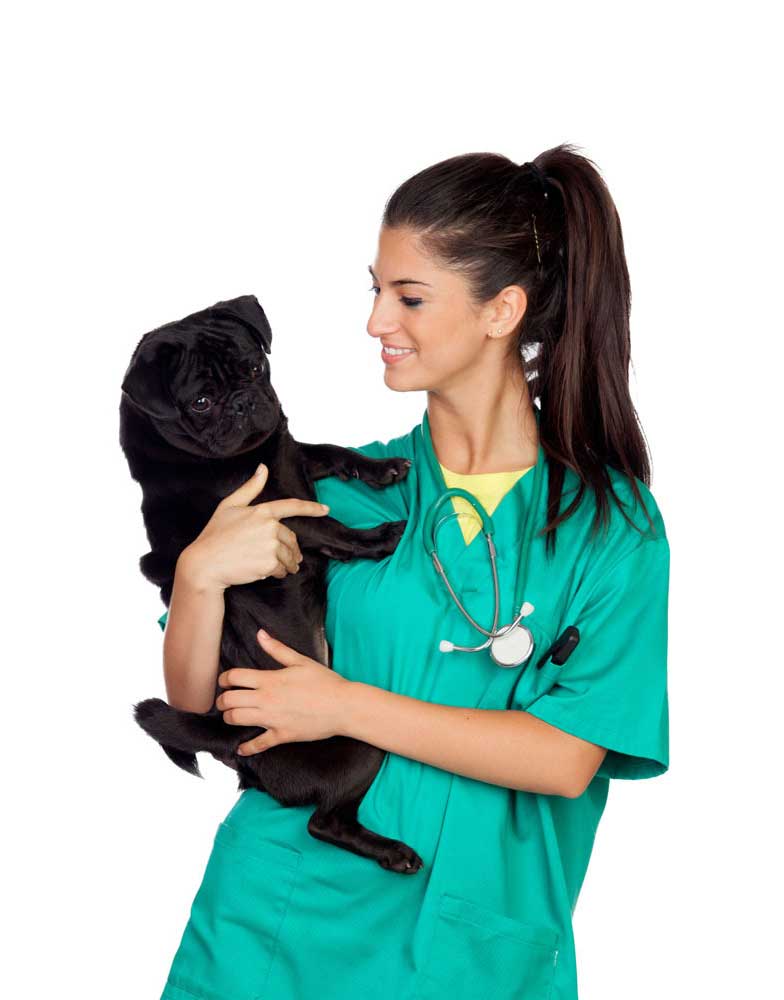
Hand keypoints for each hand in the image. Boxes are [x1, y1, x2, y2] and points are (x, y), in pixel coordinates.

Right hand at [182, 464, 330, 590]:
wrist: (205, 564)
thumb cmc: (214, 535)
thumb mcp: (229, 506)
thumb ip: (250, 488)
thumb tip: (263, 468)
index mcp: (262, 511)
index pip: (292, 506)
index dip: (311, 508)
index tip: (325, 510)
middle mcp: (269, 526)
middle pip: (291, 538)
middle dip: (290, 549)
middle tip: (282, 558)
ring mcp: (270, 545)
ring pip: (289, 556)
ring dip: (286, 563)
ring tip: (275, 567)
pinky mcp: (270, 563)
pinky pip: (283, 569)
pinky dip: (278, 573)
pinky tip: (265, 572)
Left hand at [216, 628, 351, 752]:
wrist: (343, 707)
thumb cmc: (325, 682)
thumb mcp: (301, 661)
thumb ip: (277, 649)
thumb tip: (260, 634)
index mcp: (270, 680)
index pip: (235, 677)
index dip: (224, 678)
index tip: (224, 681)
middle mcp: (266, 700)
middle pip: (230, 700)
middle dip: (222, 700)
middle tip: (224, 699)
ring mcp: (272, 719)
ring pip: (237, 720)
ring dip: (229, 717)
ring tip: (231, 715)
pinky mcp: (281, 736)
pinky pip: (258, 744)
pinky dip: (246, 748)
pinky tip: (241, 749)